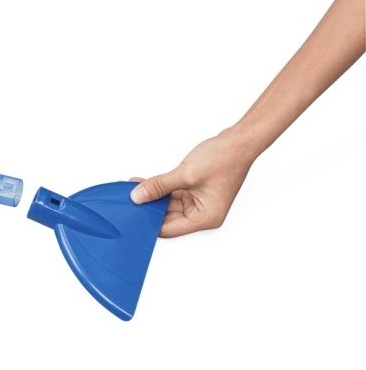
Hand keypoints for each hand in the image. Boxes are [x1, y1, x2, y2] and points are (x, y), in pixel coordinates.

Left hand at [130, 129, 255, 236]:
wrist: (240, 140)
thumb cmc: (225, 159)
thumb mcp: (185, 174)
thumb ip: (159, 186)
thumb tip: (138, 196)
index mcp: (205, 218)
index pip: (170, 229)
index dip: (150, 223)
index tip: (132, 216)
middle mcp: (203, 213)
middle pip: (168, 217)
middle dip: (149, 206)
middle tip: (129, 199)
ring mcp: (199, 201)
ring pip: (168, 204)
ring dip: (153, 195)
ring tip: (134, 188)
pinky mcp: (196, 190)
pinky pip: (172, 193)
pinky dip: (160, 187)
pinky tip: (145, 182)